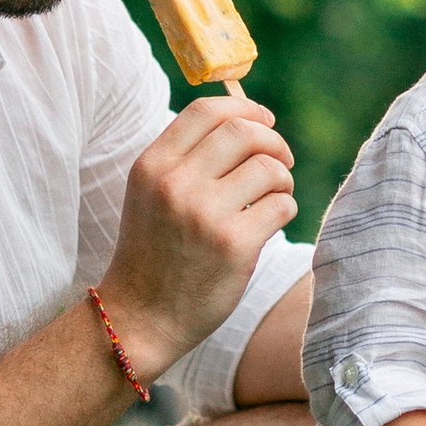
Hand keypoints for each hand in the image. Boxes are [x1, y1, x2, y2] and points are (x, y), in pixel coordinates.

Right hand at [94, 96, 296, 385]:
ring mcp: (204, 213)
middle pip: (244, 131)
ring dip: (283, 179)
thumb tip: (246, 120)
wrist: (141, 318)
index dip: (244, 107)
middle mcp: (175, 183)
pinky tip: (269, 222)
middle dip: (273, 141)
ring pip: (269, 168)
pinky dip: (285, 208)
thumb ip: (186, 158)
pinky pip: (281, 205)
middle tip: (281, 161)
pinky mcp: (234, 244)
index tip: (264, 120)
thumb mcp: (151, 195)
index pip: (206, 110)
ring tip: (275, 195)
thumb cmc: (155, 252)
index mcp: (152, 165)